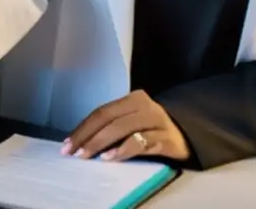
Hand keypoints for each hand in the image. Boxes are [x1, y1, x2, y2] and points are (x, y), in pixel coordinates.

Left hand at [61, 90, 190, 162]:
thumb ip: (111, 126)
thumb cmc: (152, 129)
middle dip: (88, 136)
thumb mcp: (132, 122)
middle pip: (109, 118)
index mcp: (132, 99)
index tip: (67, 144)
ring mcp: (156, 121)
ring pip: (123, 128)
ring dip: (102, 142)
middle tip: (73, 153)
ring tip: (88, 155)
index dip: (83, 127)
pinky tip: (111, 157)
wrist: (188, 134)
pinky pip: (142, 142)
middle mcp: (144, 106)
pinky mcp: (166, 138)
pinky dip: (124, 150)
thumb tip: (80, 141)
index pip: (102, 112)